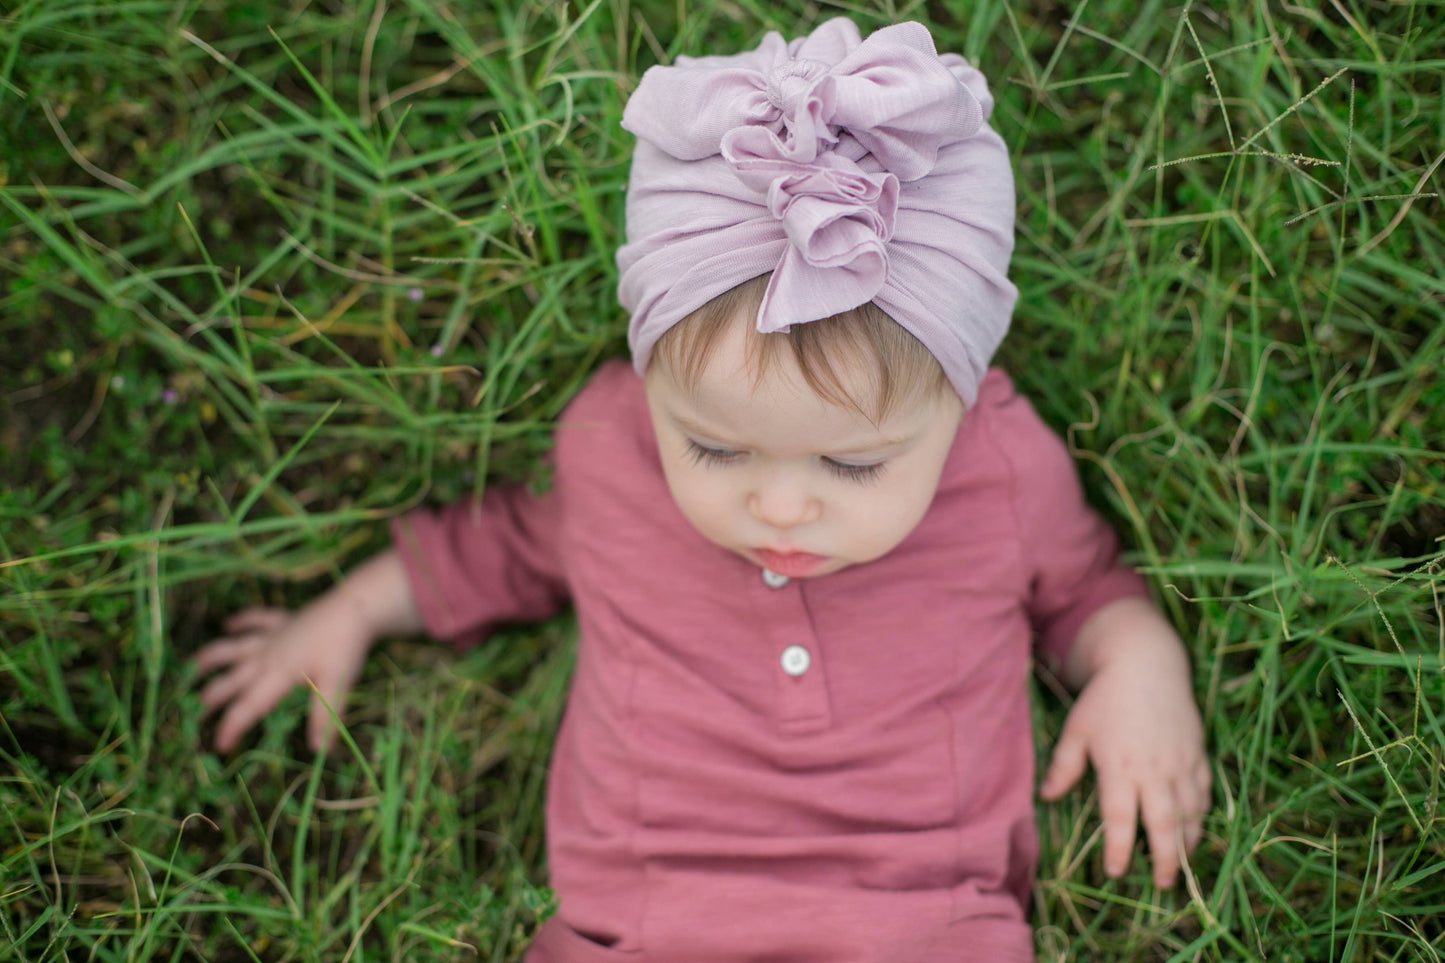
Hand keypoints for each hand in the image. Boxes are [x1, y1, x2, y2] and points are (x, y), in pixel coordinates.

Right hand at [194, 601, 373, 753]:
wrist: (355, 606)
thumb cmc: (344, 646)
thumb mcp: (336, 685)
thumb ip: (324, 718)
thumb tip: (318, 751)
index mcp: (277, 675)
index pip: (248, 706)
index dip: (232, 727)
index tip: (219, 746)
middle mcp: (268, 655)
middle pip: (232, 679)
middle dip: (212, 697)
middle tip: (196, 714)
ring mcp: (274, 636)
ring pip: (234, 647)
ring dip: (213, 656)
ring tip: (192, 667)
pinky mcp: (284, 620)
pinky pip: (257, 619)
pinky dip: (242, 620)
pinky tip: (228, 623)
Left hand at [1040, 598, 1209, 888]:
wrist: (1146, 663)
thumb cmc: (1104, 698)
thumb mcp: (1076, 729)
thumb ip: (1063, 766)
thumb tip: (1046, 797)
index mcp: (1120, 766)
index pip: (1120, 819)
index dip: (1118, 849)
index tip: (1114, 872)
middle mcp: (1154, 770)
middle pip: (1164, 826)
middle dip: (1164, 860)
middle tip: (1161, 884)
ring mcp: (1181, 762)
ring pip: (1191, 813)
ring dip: (1187, 843)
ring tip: (1179, 864)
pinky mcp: (1198, 753)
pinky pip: (1205, 792)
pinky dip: (1202, 814)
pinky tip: (1194, 829)